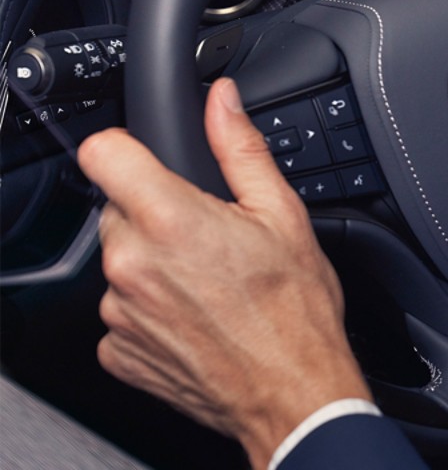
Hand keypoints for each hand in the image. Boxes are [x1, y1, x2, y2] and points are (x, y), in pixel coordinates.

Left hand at [77, 78, 370, 469]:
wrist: (293, 393)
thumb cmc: (296, 313)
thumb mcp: (283, 215)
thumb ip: (241, 148)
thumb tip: (222, 101)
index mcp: (170, 219)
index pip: (103, 152)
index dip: (128, 149)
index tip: (150, 162)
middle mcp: (131, 263)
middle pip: (118, 208)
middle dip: (157, 212)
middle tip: (210, 237)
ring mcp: (118, 311)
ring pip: (121, 261)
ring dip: (154, 264)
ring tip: (210, 284)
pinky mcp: (118, 350)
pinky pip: (123, 310)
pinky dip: (152, 310)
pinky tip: (197, 316)